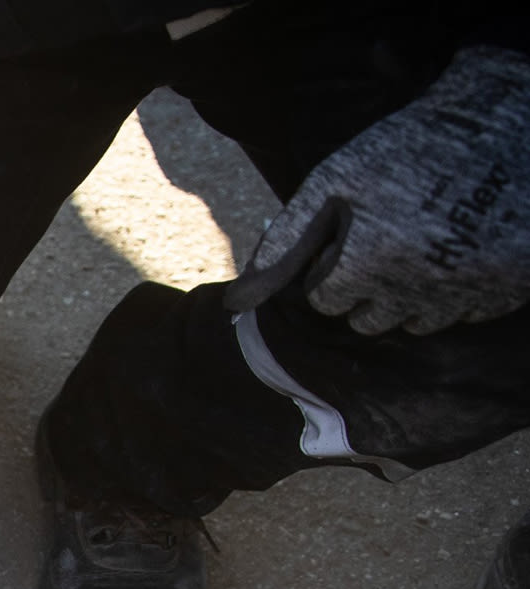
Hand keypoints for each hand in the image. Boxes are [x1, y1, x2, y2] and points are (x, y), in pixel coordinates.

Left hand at [229, 46, 529, 333]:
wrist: (498, 118)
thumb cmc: (402, 149)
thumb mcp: (332, 185)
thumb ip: (283, 245)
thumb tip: (235, 305)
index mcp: (372, 260)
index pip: (325, 300)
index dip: (332, 266)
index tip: (352, 234)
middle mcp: (421, 284)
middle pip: (369, 320)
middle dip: (367, 287)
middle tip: (388, 238)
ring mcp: (470, 288)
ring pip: (417, 322)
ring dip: (411, 294)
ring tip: (423, 241)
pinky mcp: (510, 285)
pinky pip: (467, 312)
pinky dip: (459, 290)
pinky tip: (460, 247)